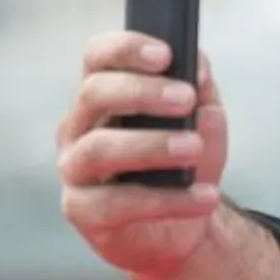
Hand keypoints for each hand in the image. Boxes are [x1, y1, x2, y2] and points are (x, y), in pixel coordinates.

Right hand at [57, 33, 229, 278]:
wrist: (179, 230)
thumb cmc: (182, 167)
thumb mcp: (202, 126)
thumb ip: (202, 96)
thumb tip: (199, 72)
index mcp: (105, 96)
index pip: (98, 57)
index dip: (125, 49)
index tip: (166, 54)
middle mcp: (80, 126)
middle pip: (95, 94)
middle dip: (143, 92)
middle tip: (186, 99)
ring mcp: (75, 169)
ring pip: (99, 148)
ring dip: (151, 145)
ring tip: (194, 148)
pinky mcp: (82, 210)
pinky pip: (118, 203)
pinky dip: (168, 200)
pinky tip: (204, 196)